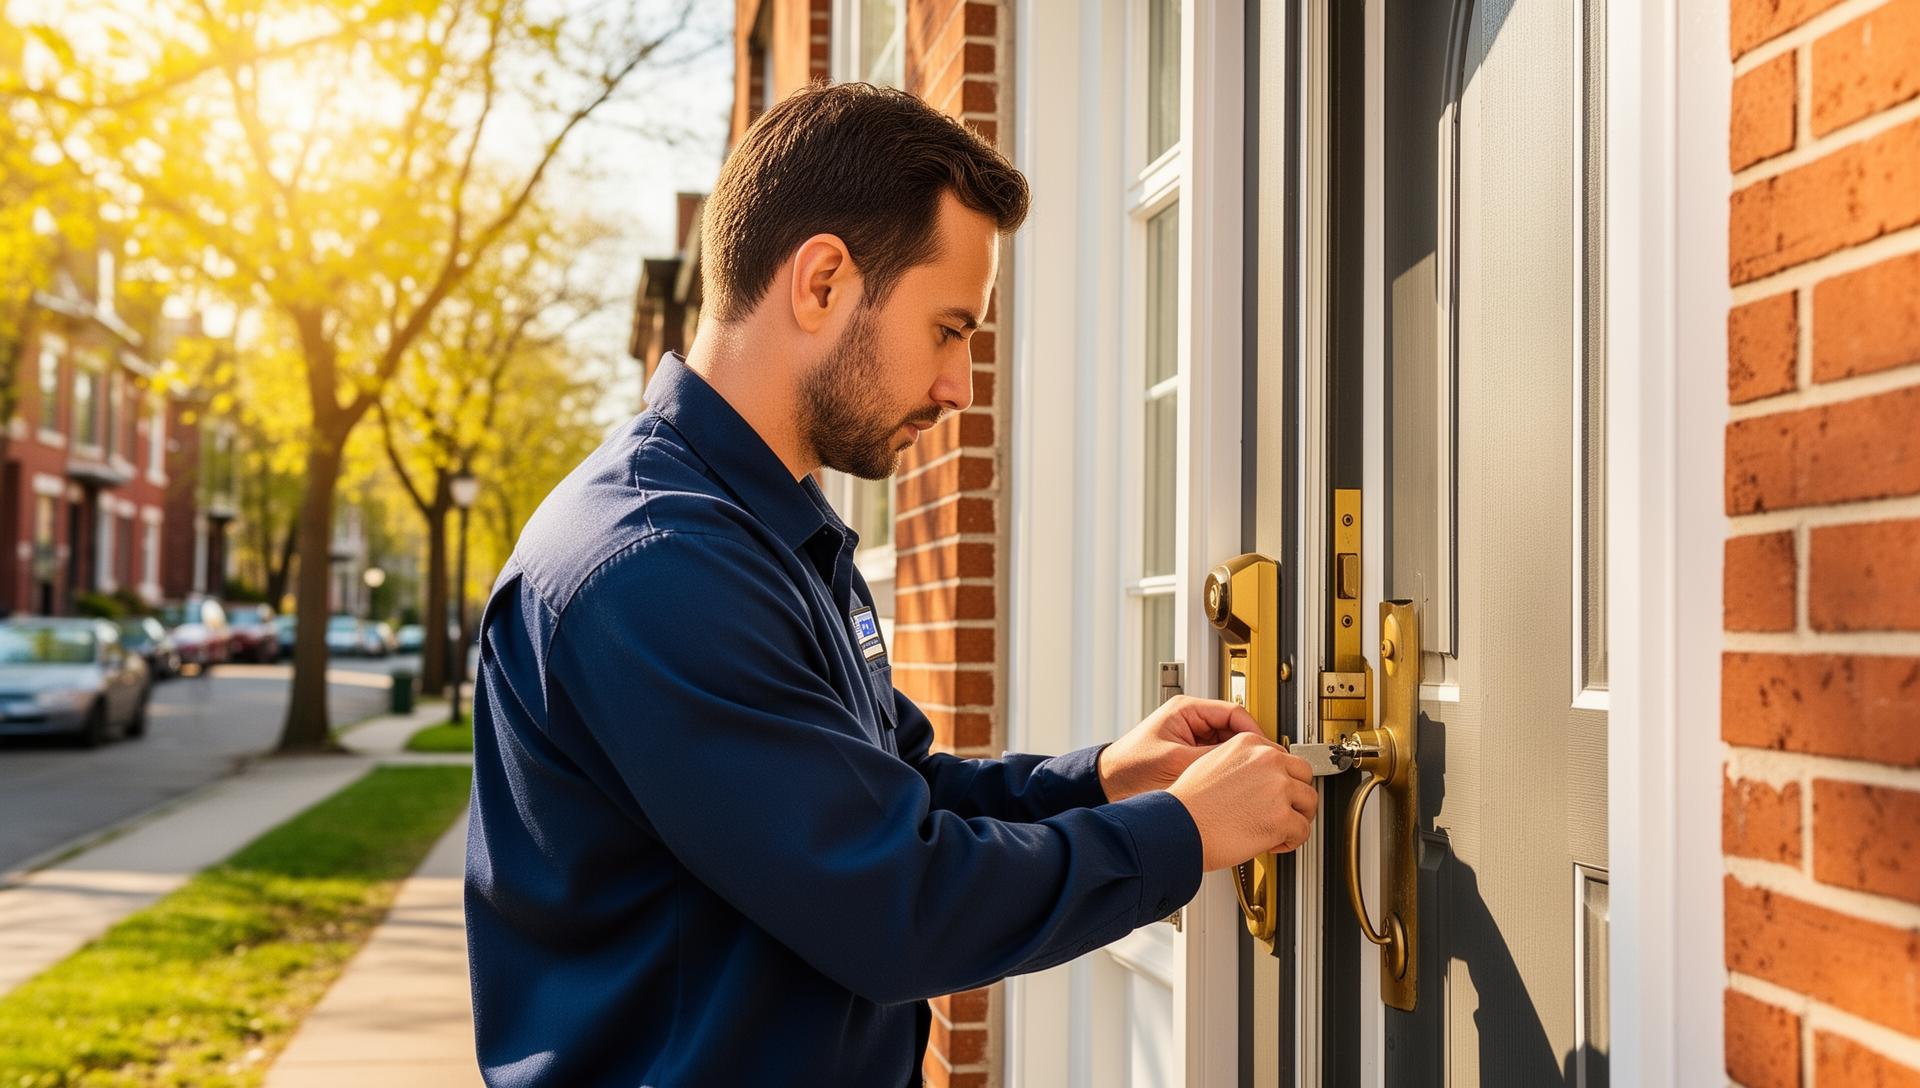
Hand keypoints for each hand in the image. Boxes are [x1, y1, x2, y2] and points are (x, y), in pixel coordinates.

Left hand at [1096, 695, 1266, 801]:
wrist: (1105, 785)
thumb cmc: (1128, 770)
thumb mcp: (1176, 764)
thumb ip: (1211, 760)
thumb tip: (1244, 762)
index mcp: (1186, 710)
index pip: (1235, 712)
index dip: (1254, 733)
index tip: (1265, 752)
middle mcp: (1190, 719)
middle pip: (1235, 729)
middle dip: (1249, 749)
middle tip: (1263, 769)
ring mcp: (1189, 736)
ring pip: (1227, 745)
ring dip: (1237, 761)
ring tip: (1249, 779)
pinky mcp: (1187, 754)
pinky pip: (1216, 758)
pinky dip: (1225, 770)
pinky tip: (1232, 785)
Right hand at [1165, 732, 1318, 870]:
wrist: (1180, 827)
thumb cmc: (1189, 803)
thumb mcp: (1210, 762)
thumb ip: (1240, 762)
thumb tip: (1258, 775)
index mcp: (1250, 743)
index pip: (1284, 757)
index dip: (1283, 778)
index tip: (1278, 791)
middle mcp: (1267, 761)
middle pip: (1304, 775)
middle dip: (1297, 795)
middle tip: (1285, 810)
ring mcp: (1277, 788)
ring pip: (1309, 803)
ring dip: (1297, 818)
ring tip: (1280, 829)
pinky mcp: (1282, 817)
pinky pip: (1303, 831)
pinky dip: (1291, 841)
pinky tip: (1273, 843)